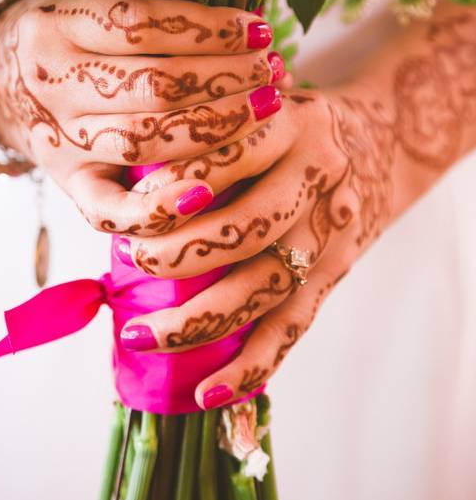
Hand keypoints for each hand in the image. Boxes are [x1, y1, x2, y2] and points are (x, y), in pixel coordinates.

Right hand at [0, 0, 283, 234]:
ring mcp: (58, 139)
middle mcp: (53, 83)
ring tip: (266, 107)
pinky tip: (207, 195)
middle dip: (227, 78)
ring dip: (217, 127)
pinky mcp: (68, 184)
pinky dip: (159, 208)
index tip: (258, 29)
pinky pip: (110, 211)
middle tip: (272, 71)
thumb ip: (154, 17)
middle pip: (153, 86)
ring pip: (144, 140)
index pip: (142, 25)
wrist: (0, 78)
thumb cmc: (71, 37)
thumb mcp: (93, 8)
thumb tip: (246, 28)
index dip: (209, 29)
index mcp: (57, 25)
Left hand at [117, 86, 392, 406]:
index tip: (131, 206)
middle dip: (178, 255)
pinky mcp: (335, 274)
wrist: (377, 145)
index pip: (227, 156)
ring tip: (139, 335)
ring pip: (265, 286)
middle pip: (247, 227)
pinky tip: (207, 392)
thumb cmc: (286, 129)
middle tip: (131, 260)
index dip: (174, 185)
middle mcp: (319, 174)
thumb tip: (121, 189)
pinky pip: (291, 327)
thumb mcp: (254, 107)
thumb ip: (203, 132)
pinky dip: (249, 366)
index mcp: (292, 122)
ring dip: (198, 320)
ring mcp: (331, 229)